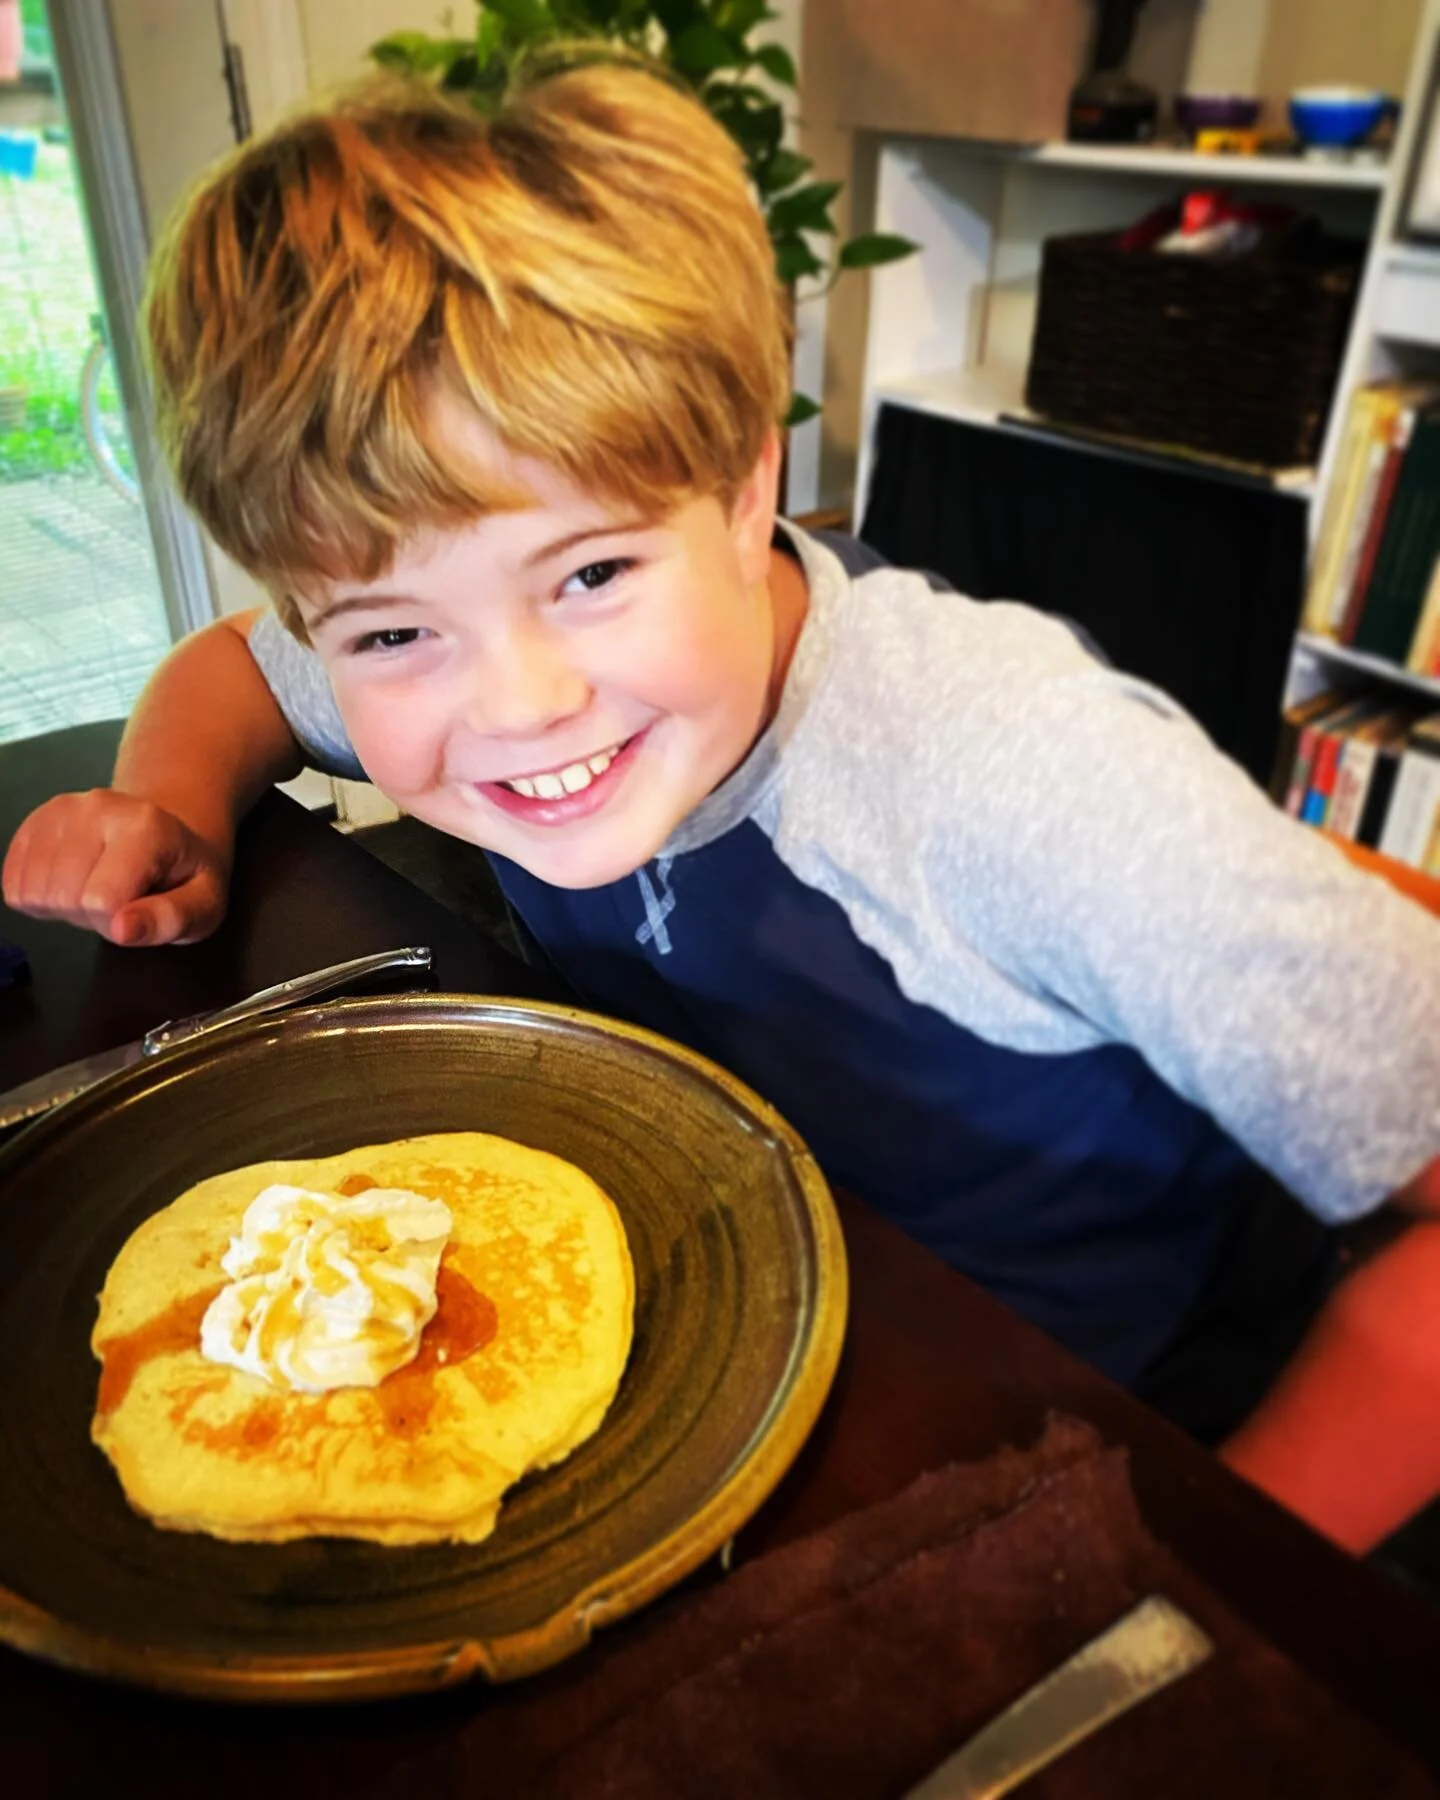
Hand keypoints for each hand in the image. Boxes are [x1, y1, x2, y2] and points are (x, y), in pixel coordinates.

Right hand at [2, 789, 229, 945]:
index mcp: (146, 828)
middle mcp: (97, 807)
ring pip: (33, 891)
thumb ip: (170, 919)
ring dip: (63, 906)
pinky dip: (38, 894)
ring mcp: (61, 809)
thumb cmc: (185, 875)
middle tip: (122, 900)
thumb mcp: (203, 906)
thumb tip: (122, 929)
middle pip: (63, 897)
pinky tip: (73, 882)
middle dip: (90, 916)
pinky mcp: (36, 819)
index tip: (140, 911)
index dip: (117, 924)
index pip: (100, 900)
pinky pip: (12, 880)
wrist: (166, 832)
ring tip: (99, 888)